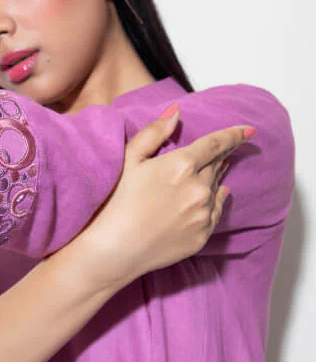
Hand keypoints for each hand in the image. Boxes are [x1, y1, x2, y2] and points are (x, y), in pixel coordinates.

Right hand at [77, 106, 254, 287]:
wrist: (112, 250)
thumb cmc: (114, 202)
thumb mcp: (129, 159)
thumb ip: (154, 132)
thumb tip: (176, 111)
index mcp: (182, 165)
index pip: (216, 144)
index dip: (234, 135)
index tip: (249, 130)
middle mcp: (199, 188)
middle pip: (217, 165)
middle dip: (218, 157)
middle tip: (218, 153)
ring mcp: (203, 214)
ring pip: (217, 188)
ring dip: (213, 179)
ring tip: (209, 174)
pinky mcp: (202, 236)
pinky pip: (217, 212)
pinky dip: (216, 201)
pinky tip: (214, 196)